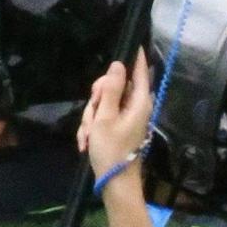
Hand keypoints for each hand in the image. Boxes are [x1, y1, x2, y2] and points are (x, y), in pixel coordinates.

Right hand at [80, 51, 152, 175]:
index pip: (140, 69)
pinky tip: (86, 142)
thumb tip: (117, 65)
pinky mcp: (117, 128)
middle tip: (92, 114)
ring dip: (91, 118)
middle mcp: (135, 106)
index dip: (134, 56)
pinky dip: (92, 128)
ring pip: (103, 103)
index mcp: (138, 101)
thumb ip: (110, 89)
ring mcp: (126, 118)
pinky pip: (102, 118)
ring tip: (88, 135)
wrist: (114, 185)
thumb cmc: (111, 150)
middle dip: (96, 99)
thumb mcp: (104, 118)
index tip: (130, 41)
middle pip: (114, 86)